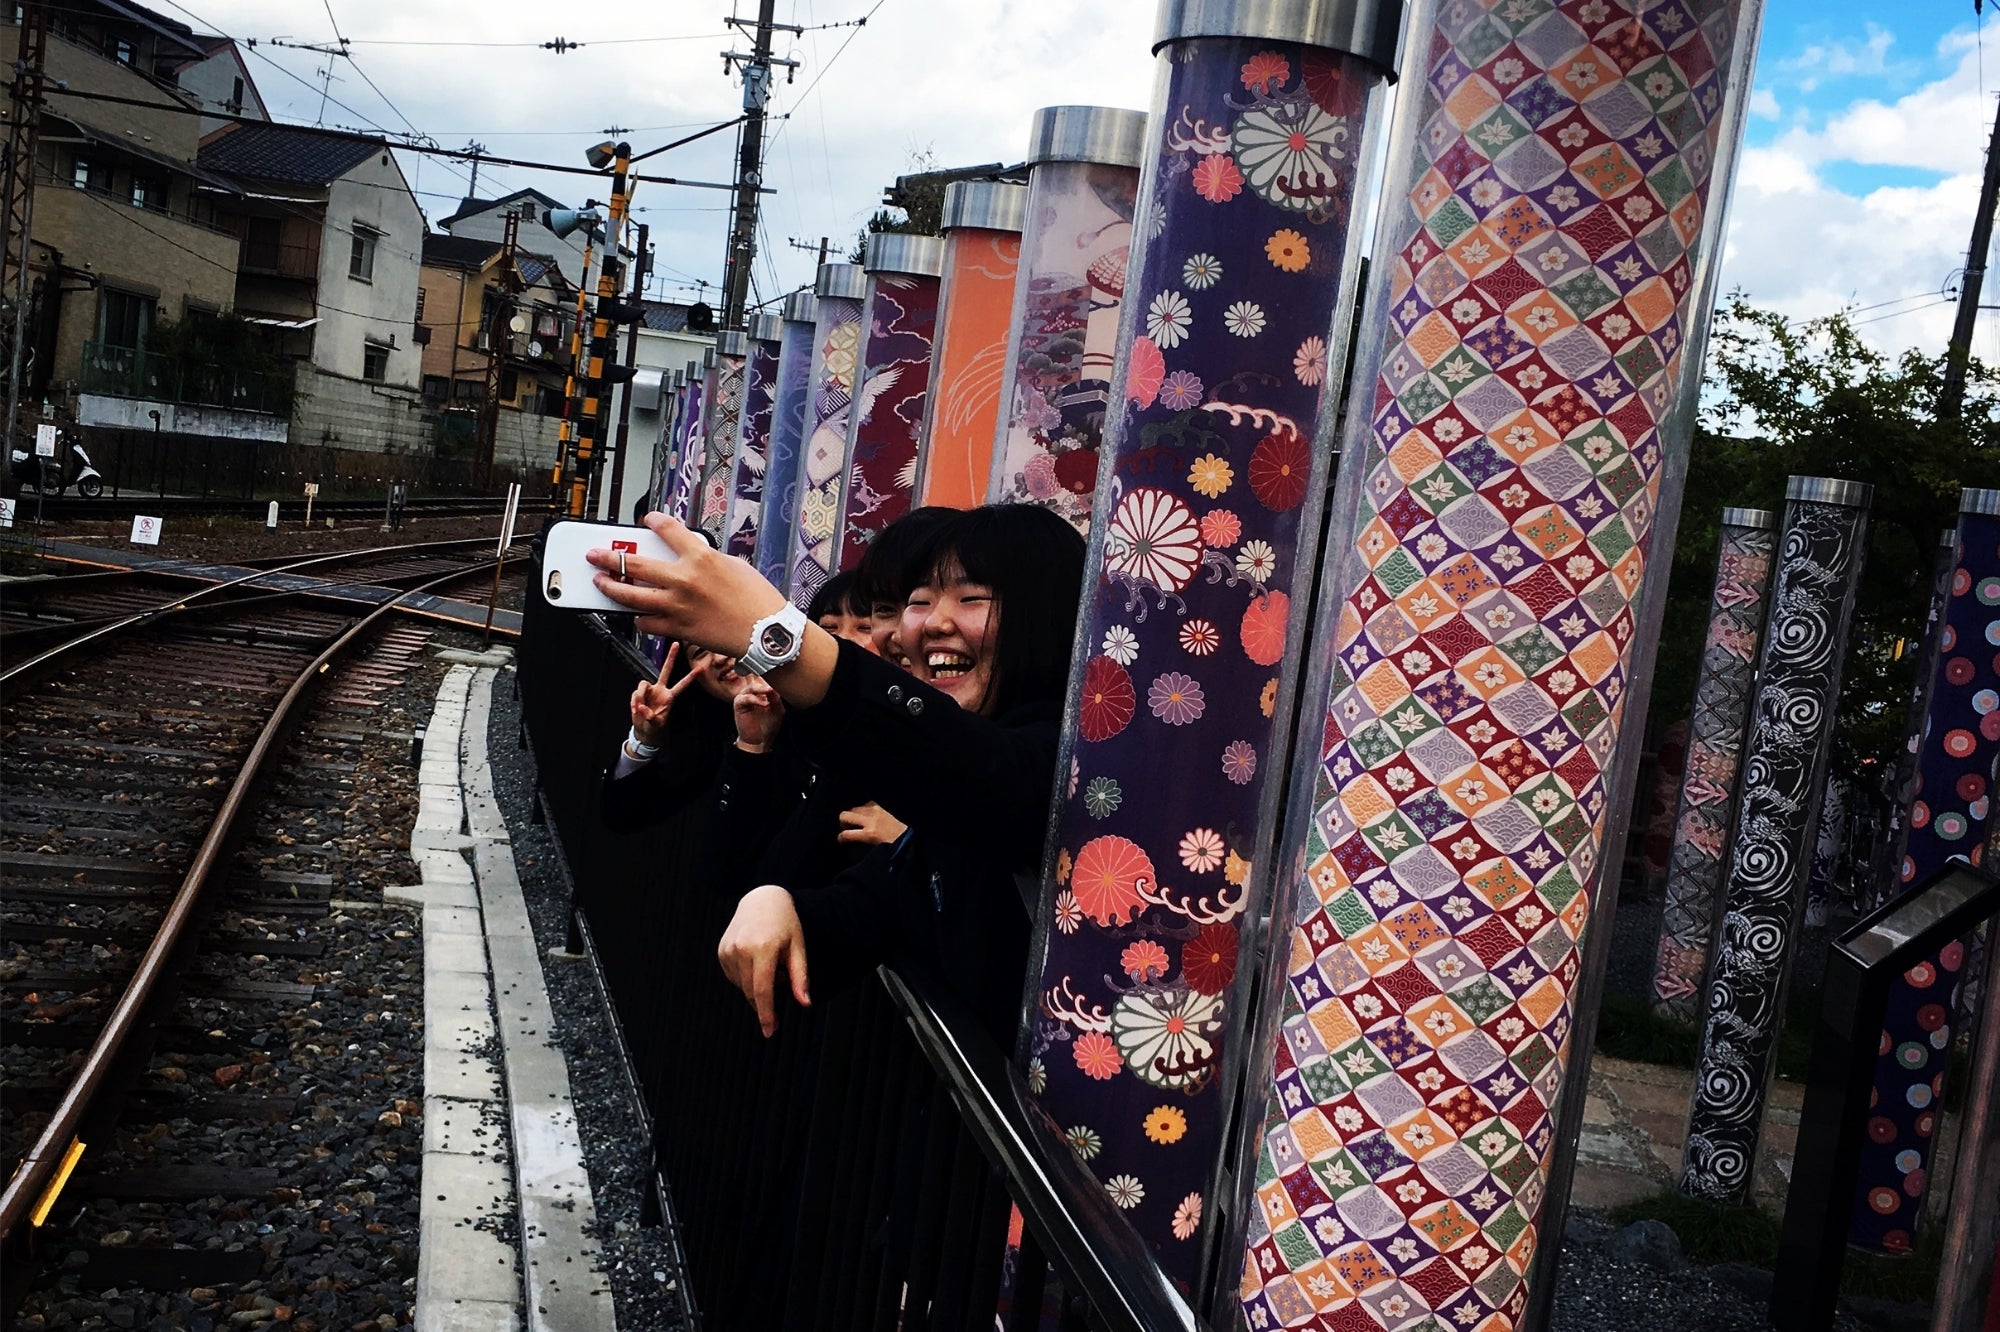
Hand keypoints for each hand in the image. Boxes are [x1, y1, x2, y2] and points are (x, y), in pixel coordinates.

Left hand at [589, 514, 788, 656]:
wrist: (766, 632)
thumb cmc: (757, 599)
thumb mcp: (734, 566)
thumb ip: (706, 559)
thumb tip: (688, 557)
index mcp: (701, 557)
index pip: (668, 529)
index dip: (653, 521)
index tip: (647, 521)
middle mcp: (684, 579)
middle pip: (634, 564)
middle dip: (609, 557)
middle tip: (595, 555)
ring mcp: (677, 605)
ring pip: (631, 596)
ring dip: (611, 588)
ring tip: (600, 583)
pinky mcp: (678, 628)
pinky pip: (647, 622)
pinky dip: (639, 617)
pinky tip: (636, 613)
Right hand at [629, 644, 700, 746]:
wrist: (644, 729)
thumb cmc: (653, 726)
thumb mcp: (655, 724)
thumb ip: (651, 717)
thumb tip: (643, 708)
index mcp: (669, 697)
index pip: (681, 685)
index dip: (690, 677)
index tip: (700, 669)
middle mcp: (660, 690)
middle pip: (666, 670)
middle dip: (670, 657)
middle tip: (676, 645)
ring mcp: (649, 690)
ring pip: (643, 684)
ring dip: (640, 696)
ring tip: (639, 708)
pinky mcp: (639, 694)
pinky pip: (635, 694)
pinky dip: (634, 702)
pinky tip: (635, 710)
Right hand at [716, 884, 809, 1036]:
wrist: (762, 899)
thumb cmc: (786, 923)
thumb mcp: (798, 948)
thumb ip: (800, 977)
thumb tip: (806, 1003)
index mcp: (763, 948)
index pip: (762, 990)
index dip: (766, 1014)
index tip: (770, 1031)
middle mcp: (742, 949)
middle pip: (751, 991)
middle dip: (764, 1001)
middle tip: (780, 992)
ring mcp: (728, 950)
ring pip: (742, 985)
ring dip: (757, 985)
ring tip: (771, 962)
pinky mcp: (721, 951)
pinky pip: (734, 977)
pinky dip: (746, 977)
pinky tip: (757, 960)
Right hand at [733, 674, 784, 750]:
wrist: (760, 740)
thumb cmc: (769, 725)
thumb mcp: (778, 709)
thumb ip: (775, 697)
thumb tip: (774, 686)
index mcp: (763, 691)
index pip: (766, 677)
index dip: (772, 675)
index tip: (781, 674)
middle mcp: (754, 691)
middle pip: (757, 677)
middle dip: (765, 677)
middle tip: (774, 680)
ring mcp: (746, 696)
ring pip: (752, 686)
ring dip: (762, 688)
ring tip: (770, 691)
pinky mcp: (739, 703)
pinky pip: (746, 698)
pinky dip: (756, 699)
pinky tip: (765, 704)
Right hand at [837, 802, 906, 845]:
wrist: (907, 837)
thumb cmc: (891, 846)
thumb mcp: (874, 849)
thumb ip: (860, 843)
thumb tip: (848, 842)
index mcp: (869, 834)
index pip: (846, 834)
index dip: (840, 838)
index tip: (841, 840)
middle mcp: (870, 821)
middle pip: (845, 816)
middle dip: (842, 823)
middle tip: (846, 829)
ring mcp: (875, 812)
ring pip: (853, 808)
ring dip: (852, 816)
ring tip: (856, 823)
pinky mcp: (880, 807)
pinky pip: (865, 804)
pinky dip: (862, 810)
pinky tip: (865, 816)